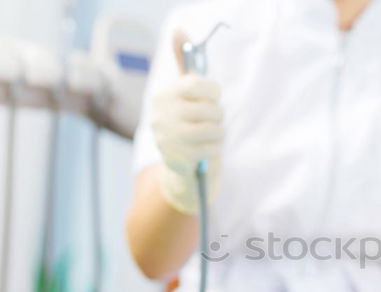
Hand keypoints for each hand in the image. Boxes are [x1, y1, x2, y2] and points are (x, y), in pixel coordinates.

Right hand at [151, 31, 224, 213]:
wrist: (184, 171)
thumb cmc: (190, 125)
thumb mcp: (187, 96)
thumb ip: (184, 64)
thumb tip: (179, 30)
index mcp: (163, 97)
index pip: (199, 85)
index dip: (213, 93)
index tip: (211, 99)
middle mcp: (160, 116)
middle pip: (212, 108)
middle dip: (218, 116)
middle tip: (209, 123)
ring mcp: (168, 138)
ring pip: (215, 128)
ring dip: (218, 134)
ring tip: (208, 138)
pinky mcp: (179, 158)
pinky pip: (214, 147)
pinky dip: (215, 150)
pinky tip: (205, 152)